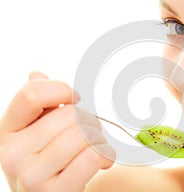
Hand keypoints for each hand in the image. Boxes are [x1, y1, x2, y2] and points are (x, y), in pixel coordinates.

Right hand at [0, 72, 114, 191]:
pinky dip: (106, 153)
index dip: (61, 89)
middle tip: (92, 130)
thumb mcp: (36, 134)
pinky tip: (104, 160)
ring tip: (97, 145)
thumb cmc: (50, 162)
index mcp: (7, 132)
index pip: (31, 94)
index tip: (76, 99)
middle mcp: (12, 154)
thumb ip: (37, 105)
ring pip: (82, 135)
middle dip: (89, 119)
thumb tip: (36, 75)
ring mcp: (31, 176)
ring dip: (99, 137)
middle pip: (67, 116)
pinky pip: (92, 156)